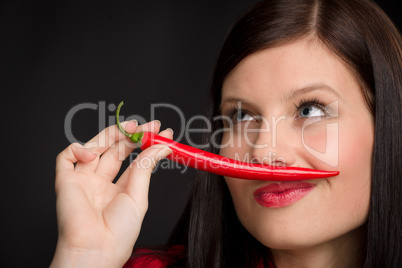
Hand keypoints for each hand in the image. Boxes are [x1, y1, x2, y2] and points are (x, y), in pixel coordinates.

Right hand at [50, 120, 172, 266]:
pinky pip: (66, 156)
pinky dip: (78, 149)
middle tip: (147, 126)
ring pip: (94, 147)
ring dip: (112, 134)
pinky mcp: (65, 180)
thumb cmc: (119, 232)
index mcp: (118, 188)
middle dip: (131, 134)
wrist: (96, 249)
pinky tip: (93, 154)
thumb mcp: (139, 196)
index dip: (144, 144)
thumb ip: (146, 168)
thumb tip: (161, 146)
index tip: (160, 132)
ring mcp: (83, 180)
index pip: (132, 159)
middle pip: (114, 150)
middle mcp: (100, 182)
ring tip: (129, 129)